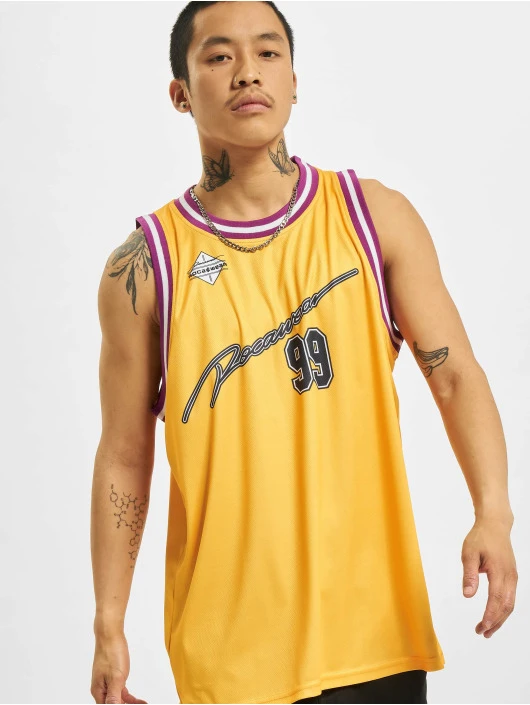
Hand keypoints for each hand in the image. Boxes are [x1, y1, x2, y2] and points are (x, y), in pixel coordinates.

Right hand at [91, 632, 147, 703]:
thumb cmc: (111, 652)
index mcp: (98, 691)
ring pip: (118, 699)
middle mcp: (101, 688)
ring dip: (129, 703)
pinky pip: (121, 690)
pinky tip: (138, 700)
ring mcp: (106, 682)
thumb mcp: (116, 678)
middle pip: (113, 704)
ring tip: (141, 704)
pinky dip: (129, 696)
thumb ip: (114, 697)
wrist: (110, 635)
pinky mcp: (112, 676)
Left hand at [461, 516, 517, 637]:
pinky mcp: (512, 576)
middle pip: (506, 606)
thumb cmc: (480, 537)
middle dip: (495, 622)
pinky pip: (510, 597)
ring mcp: (513, 576)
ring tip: (487, 630)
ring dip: (500, 618)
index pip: (496, 599)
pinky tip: (494, 615)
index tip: (482, 627)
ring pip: (510, 604)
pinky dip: (503, 609)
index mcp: (499, 571)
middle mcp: (510, 576)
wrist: (495, 525)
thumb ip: (469, 574)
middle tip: (482, 633)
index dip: (490, 615)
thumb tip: (467, 595)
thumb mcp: (469, 553)